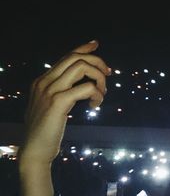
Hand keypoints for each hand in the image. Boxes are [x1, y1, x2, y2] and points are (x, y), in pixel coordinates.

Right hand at [19, 41, 109, 167]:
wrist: (34, 151)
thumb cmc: (46, 132)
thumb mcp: (51, 107)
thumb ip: (61, 93)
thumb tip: (80, 86)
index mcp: (42, 81)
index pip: (65, 56)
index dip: (83, 48)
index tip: (96, 44)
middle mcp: (44, 82)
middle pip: (75, 57)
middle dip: (97, 62)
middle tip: (108, 75)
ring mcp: (49, 91)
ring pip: (81, 67)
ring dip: (99, 78)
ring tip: (102, 94)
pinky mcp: (58, 102)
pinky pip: (86, 88)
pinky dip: (97, 94)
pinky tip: (96, 105)